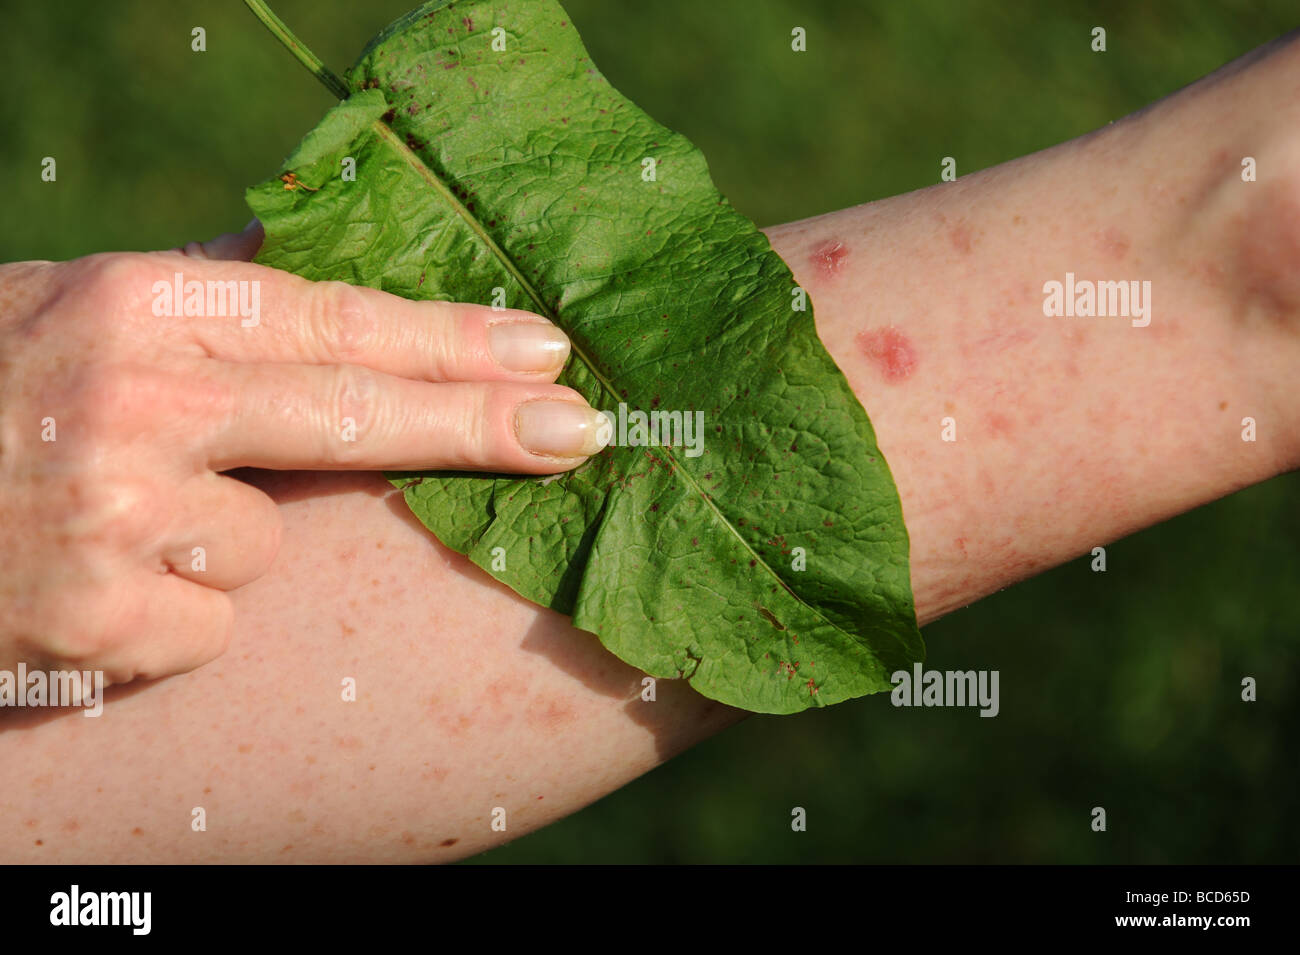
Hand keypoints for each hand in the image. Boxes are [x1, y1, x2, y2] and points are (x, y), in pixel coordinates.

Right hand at [0, 224, 606, 684]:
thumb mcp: (75, 310)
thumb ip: (207, 304)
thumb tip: (329, 275)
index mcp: (134, 309)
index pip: (332, 321)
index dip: (449, 343)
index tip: (545, 354)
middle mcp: (130, 405)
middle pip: (350, 418)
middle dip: (479, 428)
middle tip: (582, 432)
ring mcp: (113, 521)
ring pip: (266, 543)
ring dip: (225, 537)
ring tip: (119, 512)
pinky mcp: (96, 628)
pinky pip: (210, 626)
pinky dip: (173, 614)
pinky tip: (99, 581)